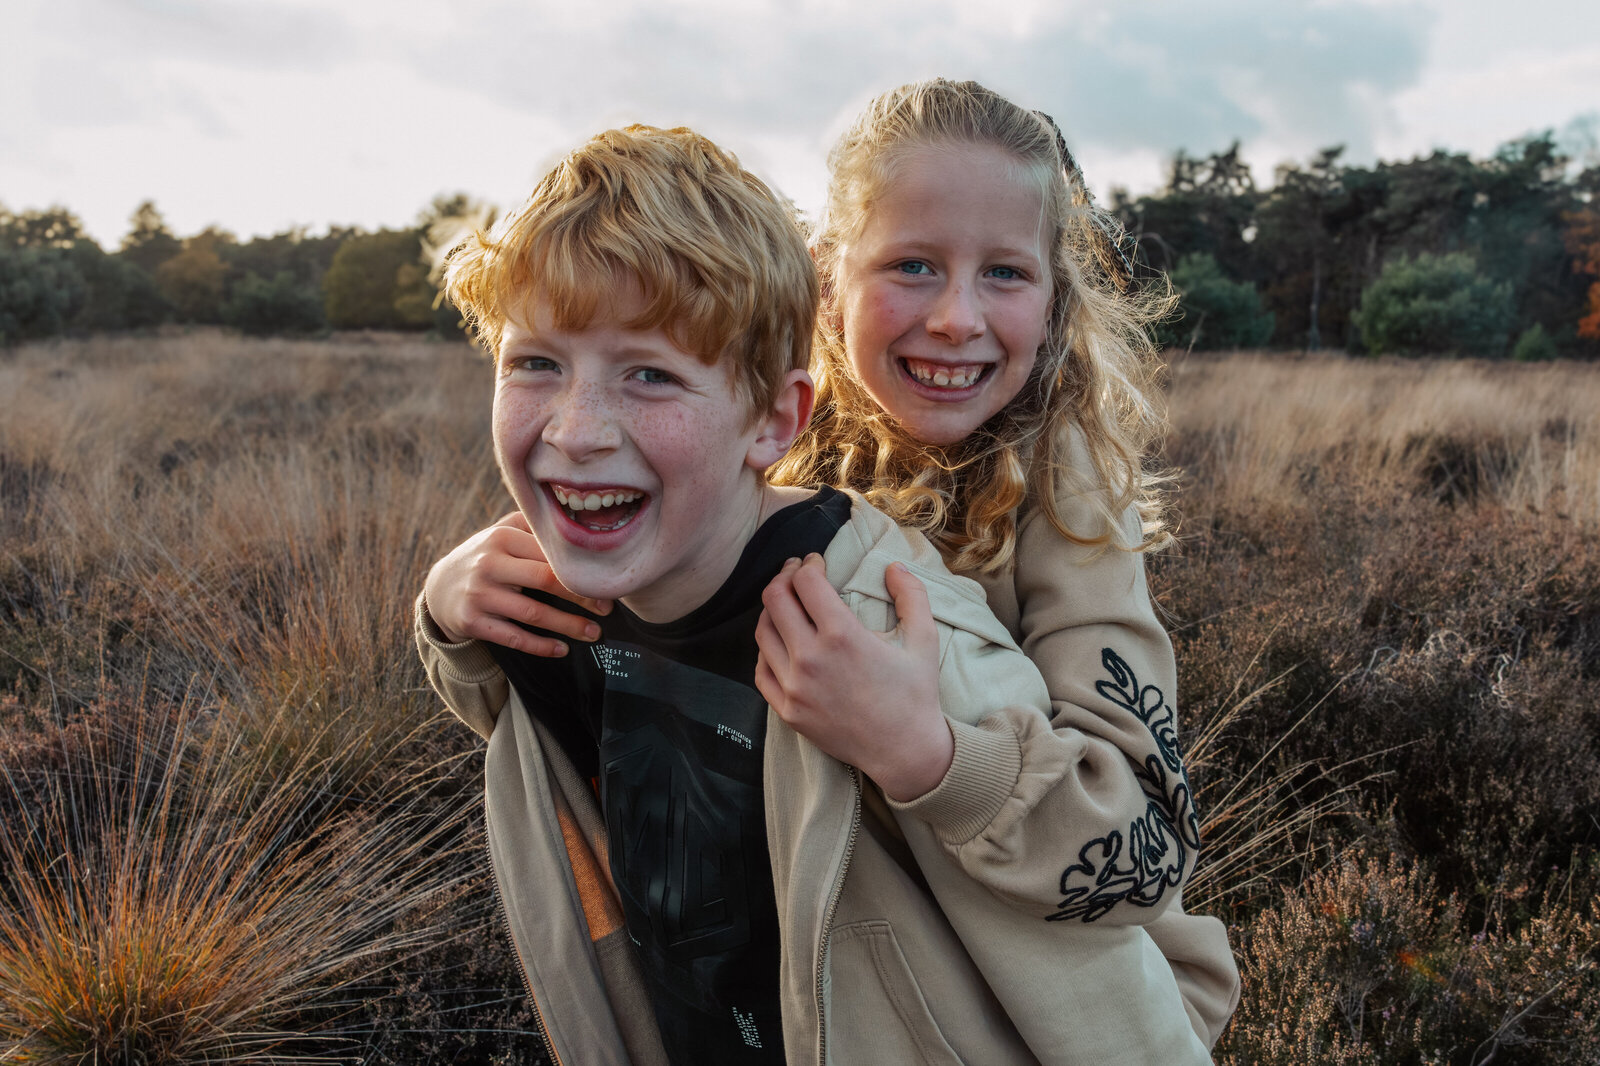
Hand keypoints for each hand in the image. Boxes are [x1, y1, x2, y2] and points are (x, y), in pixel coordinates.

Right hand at [423, 511, 611, 656]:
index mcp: (502, 537)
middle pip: (546, 581)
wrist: (439, 587)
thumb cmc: (486, 557)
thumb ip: (534, 527)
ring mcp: (479, 594)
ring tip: (594, 633)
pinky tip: (562, 650)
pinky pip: (514, 637)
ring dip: (569, 625)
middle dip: (582, 596)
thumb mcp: (502, 533)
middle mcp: (489, 564)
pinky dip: (541, 646)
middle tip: (608, 609)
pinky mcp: (472, 622)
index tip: (608, 582)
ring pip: (534, 614)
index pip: (551, 554)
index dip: (582, 569)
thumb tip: (583, 527)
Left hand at [755, 554, 952, 801]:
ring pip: (762, 632)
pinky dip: (766, 649)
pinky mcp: (788, 711)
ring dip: (772, 610)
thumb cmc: (916, 694)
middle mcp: (811, 659)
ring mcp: (794, 687)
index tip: (816, 562)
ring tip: (788, 603)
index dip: (808, 564)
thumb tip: (894, 566)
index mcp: (842, 636)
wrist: (905, 751)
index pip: (806, 582)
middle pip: (775, 599)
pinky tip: (780, 641)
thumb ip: (912, 595)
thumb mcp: (924, 639)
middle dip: (784, 577)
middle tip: (796, 572)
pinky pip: (761, 670)